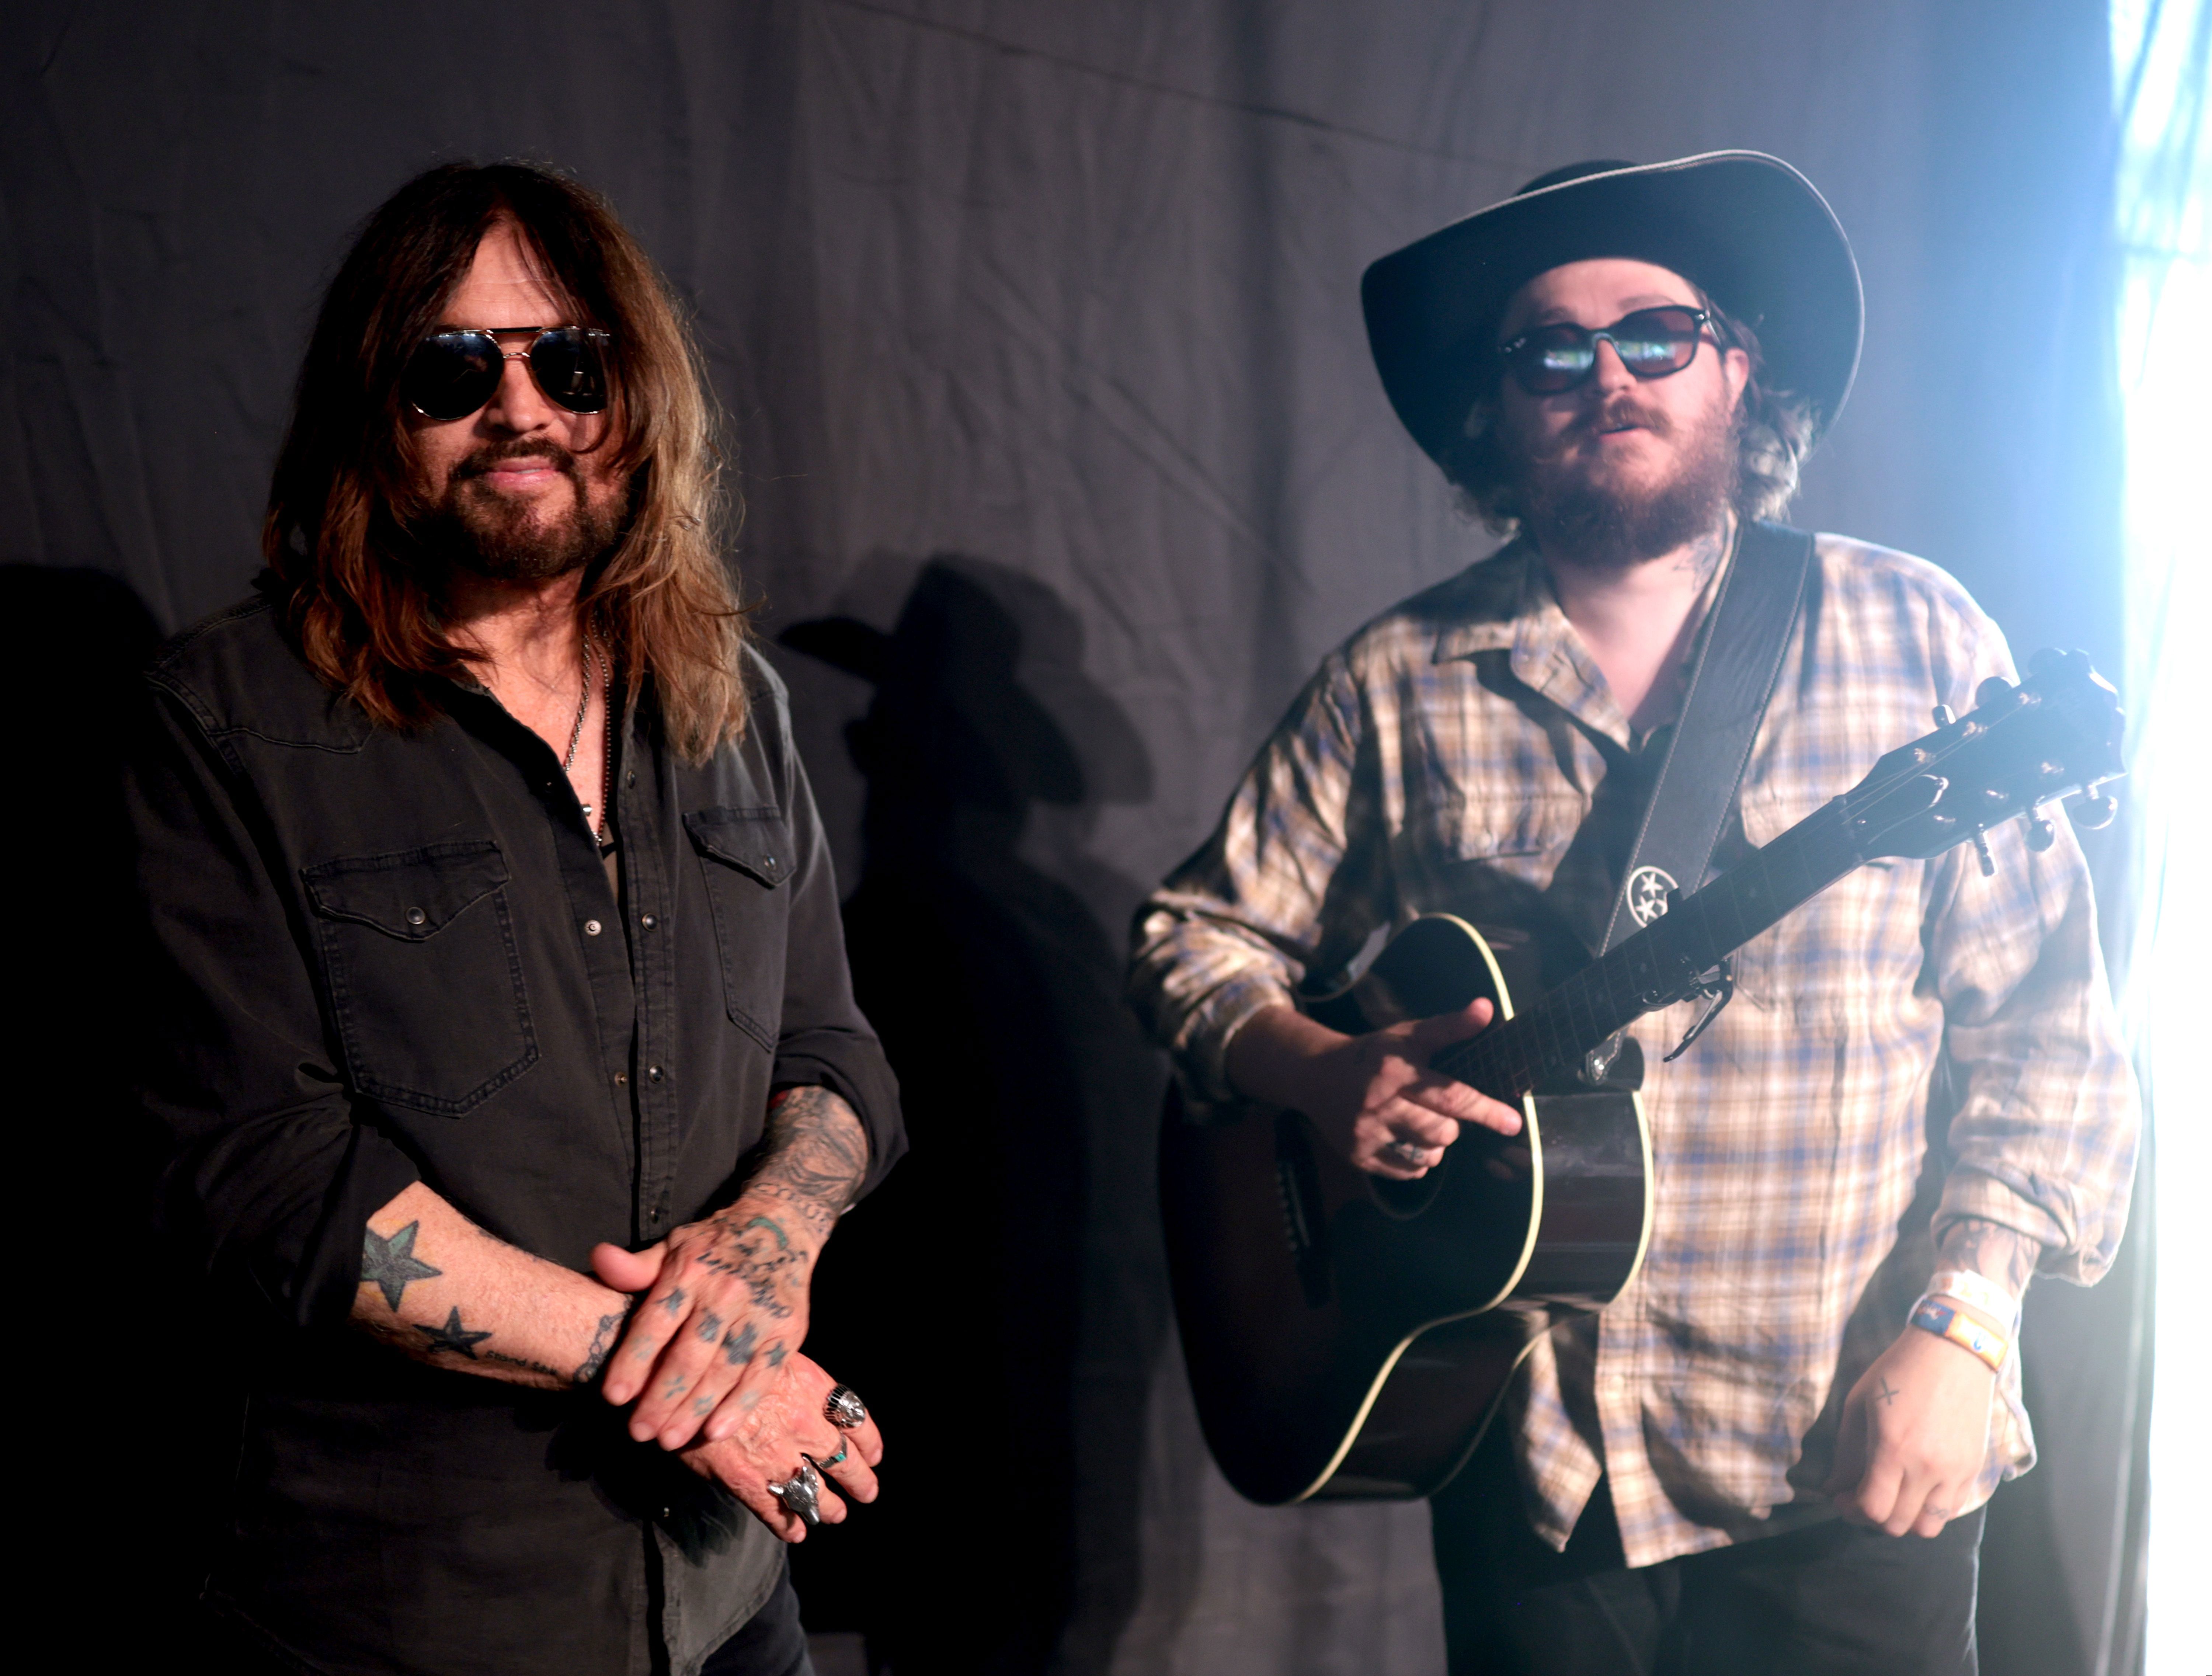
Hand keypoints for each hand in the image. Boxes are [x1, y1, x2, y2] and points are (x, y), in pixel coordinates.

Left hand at [592, 1207, 815, 1449]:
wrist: (781, 1226)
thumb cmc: (714, 1245)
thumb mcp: (672, 1247)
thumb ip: (635, 1267)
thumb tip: (598, 1258)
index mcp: (690, 1272)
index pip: (655, 1323)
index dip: (633, 1361)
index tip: (613, 1397)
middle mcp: (725, 1293)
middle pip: (689, 1355)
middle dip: (661, 1399)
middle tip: (639, 1432)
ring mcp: (759, 1314)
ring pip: (723, 1371)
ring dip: (694, 1410)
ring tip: (669, 1439)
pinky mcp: (787, 1332)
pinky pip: (762, 1376)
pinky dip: (740, 1405)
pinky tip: (716, 1431)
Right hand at [678, 1351, 885, 1542]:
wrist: (679, 1375)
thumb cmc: (722, 1356)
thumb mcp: (767, 1354)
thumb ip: (792, 1381)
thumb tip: (807, 1400)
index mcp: (811, 1387)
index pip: (855, 1418)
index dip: (868, 1440)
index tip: (875, 1454)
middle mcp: (802, 1422)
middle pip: (844, 1459)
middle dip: (859, 1479)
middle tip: (868, 1492)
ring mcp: (776, 1455)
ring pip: (815, 1492)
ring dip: (828, 1507)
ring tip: (836, 1514)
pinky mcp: (746, 1481)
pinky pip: (776, 1511)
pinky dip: (788, 1526)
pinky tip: (795, 1533)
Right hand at [1307, 1000, 1521, 1178]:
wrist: (1315, 1075)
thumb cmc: (1373, 1054)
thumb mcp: (1408, 1035)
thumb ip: (1450, 1027)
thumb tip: (1487, 1008)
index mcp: (1396, 1070)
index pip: (1451, 1095)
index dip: (1486, 1111)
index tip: (1514, 1123)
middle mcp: (1380, 1104)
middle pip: (1443, 1132)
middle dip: (1452, 1126)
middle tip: (1437, 1110)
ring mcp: (1367, 1134)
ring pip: (1428, 1156)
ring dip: (1435, 1144)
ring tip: (1419, 1124)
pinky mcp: (1359, 1157)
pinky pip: (1408, 1171)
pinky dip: (1417, 1160)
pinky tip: (1404, 1139)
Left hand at [1823, 1323, 1996, 1534]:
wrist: (1952, 1352)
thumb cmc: (1898, 1372)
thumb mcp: (1858, 1404)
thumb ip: (1845, 1453)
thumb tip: (1833, 1488)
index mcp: (1894, 1449)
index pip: (1874, 1508)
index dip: (1852, 1510)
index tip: (1842, 1497)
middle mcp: (1927, 1468)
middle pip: (1899, 1524)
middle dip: (1872, 1518)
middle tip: (1861, 1497)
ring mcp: (1955, 1472)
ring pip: (1929, 1526)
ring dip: (1905, 1520)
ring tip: (1892, 1497)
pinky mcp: (1973, 1469)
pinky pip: (1952, 1509)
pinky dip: (1930, 1508)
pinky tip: (1916, 1488)